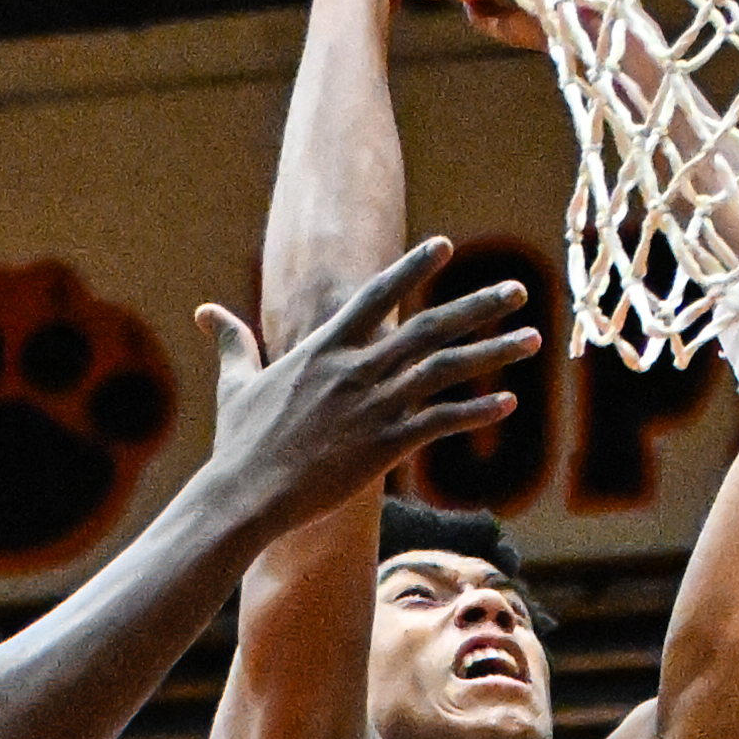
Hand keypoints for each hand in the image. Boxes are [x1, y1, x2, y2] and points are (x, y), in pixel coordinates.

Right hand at [195, 237, 539, 528]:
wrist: (247, 494)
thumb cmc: (240, 442)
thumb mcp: (236, 384)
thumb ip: (235, 342)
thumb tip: (206, 312)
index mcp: (324, 347)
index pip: (376, 294)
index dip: (412, 267)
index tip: (445, 245)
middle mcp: (357, 368)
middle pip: (430, 327)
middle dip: (479, 306)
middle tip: (518, 290)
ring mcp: (375, 406)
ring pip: (447, 370)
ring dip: (494, 353)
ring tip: (533, 339)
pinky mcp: (387, 445)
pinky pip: (442, 422)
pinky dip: (477, 411)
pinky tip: (509, 402)